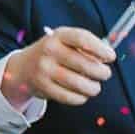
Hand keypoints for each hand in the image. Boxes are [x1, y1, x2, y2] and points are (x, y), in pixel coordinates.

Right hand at [0, 27, 114, 108]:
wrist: (23, 67)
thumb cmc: (53, 53)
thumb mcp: (64, 41)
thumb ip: (85, 45)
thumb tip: (108, 57)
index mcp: (58, 35)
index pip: (82, 39)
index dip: (100, 49)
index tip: (111, 57)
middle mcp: (49, 50)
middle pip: (84, 64)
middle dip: (101, 72)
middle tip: (105, 74)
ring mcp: (44, 70)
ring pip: (78, 83)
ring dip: (93, 88)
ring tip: (95, 87)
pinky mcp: (43, 87)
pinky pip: (69, 96)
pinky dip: (80, 98)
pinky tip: (83, 95)